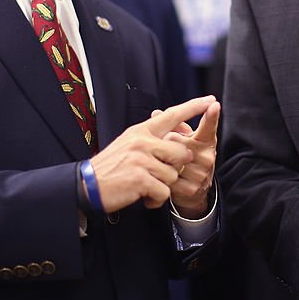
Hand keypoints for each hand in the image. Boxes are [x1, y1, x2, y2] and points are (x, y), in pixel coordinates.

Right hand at [90, 96, 216, 211]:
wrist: (88, 185)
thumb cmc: (111, 167)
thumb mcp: (128, 144)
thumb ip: (150, 140)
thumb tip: (175, 141)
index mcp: (141, 131)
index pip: (172, 115)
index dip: (193, 107)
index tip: (210, 99)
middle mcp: (142, 142)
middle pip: (182, 153)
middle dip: (176, 168)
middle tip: (158, 175)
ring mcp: (141, 160)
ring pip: (173, 175)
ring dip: (162, 186)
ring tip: (145, 186)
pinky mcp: (140, 179)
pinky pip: (164, 192)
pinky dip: (156, 200)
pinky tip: (143, 196)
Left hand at [163, 99, 219, 218]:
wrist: (192, 189)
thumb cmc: (186, 158)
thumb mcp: (182, 139)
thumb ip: (171, 125)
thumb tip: (156, 112)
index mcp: (206, 140)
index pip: (208, 127)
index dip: (211, 116)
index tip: (214, 105)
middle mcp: (208, 155)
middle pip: (179, 142)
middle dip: (167, 144)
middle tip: (168, 150)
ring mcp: (202, 173)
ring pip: (173, 161)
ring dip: (165, 163)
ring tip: (170, 165)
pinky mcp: (194, 188)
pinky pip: (171, 179)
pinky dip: (164, 179)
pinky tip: (169, 178)